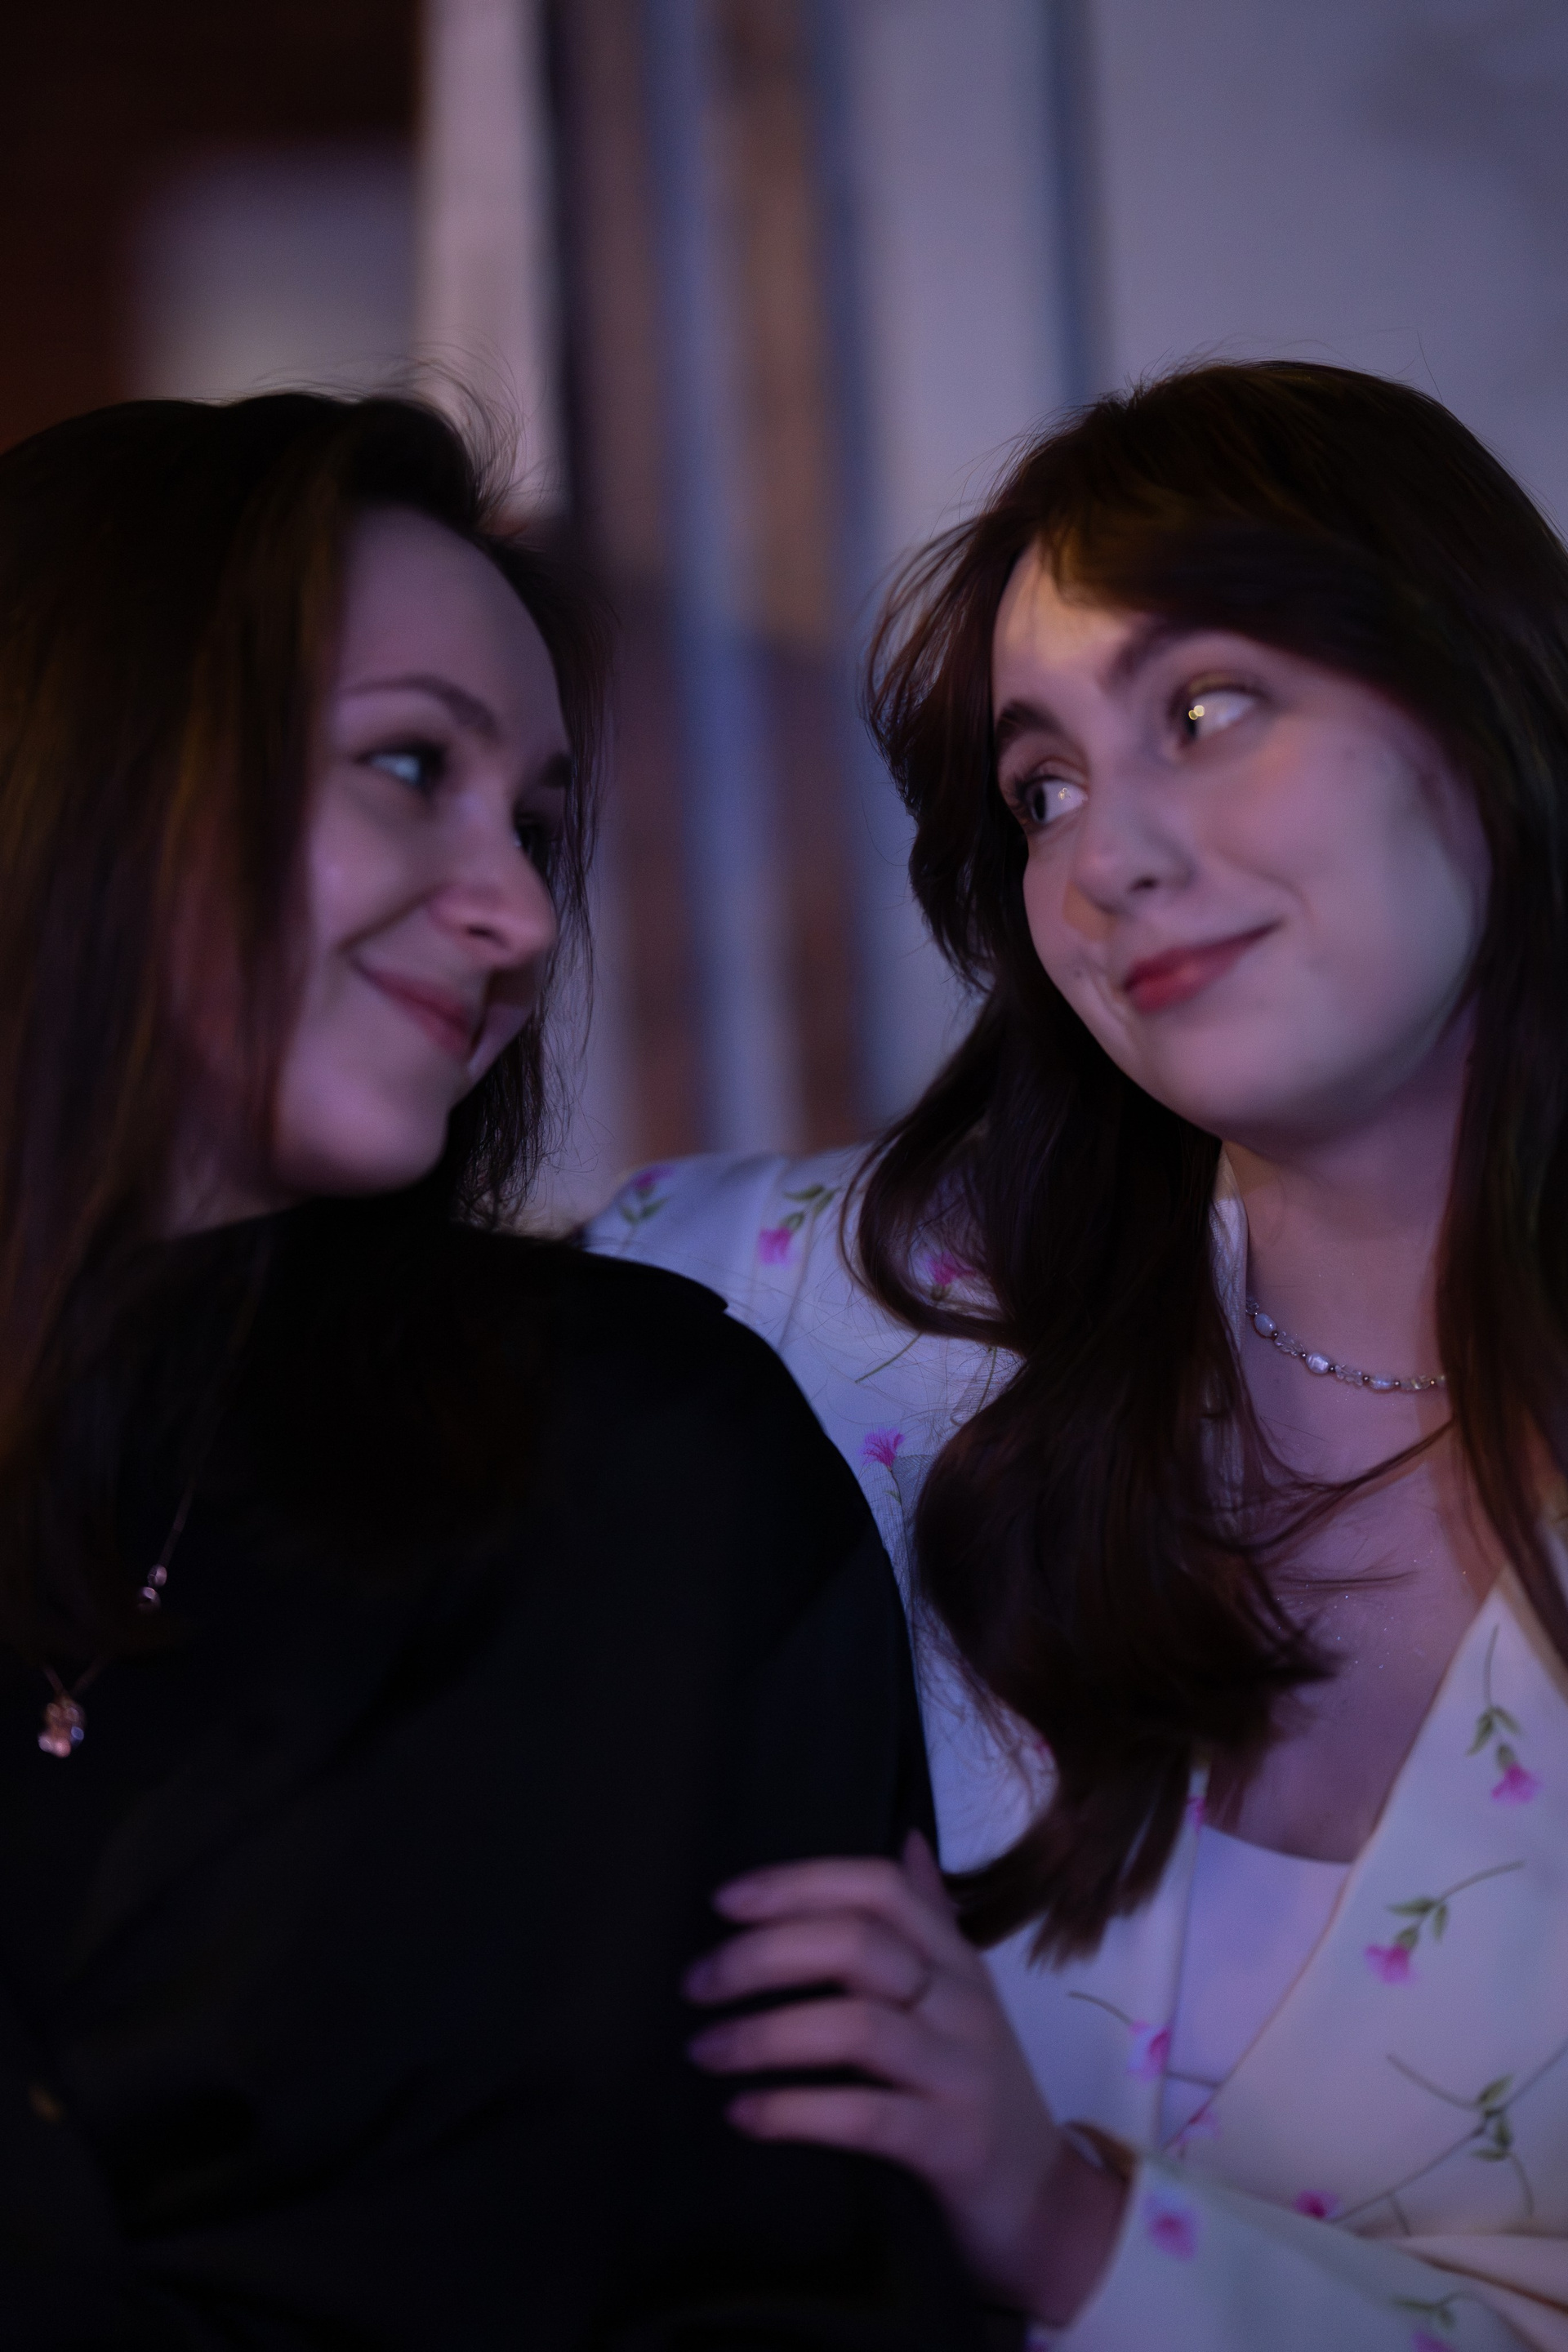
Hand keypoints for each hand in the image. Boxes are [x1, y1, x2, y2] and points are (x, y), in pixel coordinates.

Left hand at [683, 1830, 1126, 2324]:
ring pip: (858, 2027)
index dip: (799, 1883)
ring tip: (704, 2050)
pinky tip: (743, 2113)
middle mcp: (962, 2002)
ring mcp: (961, 2072)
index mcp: (955, 1958)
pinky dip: (795, 2110)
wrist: (1045, 2205)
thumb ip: (929, 1920)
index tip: (724, 1902)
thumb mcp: (960, 1996)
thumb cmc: (976, 2090)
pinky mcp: (952, 2144)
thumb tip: (906, 1837)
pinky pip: (866, 2117)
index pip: (879, 1887)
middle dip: (764, 1955)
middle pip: (858, 1945)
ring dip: (766, 2033)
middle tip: (696, 1984)